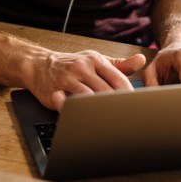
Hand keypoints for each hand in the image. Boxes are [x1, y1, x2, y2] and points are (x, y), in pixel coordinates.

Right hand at [27, 50, 146, 110]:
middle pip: (105, 92)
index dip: (128, 96)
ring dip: (99, 111)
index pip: (118, 80)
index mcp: (94, 60)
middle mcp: (81, 67)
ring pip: (89, 99)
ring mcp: (67, 79)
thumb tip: (142, 59)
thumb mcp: (95, 59)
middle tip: (125, 119)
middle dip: (116, 106)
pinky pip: (70, 106)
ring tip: (109, 122)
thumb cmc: (70, 63)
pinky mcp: (54, 92)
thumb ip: (119, 64)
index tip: (134, 107)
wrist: (39, 64)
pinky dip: (79, 113)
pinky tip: (86, 119)